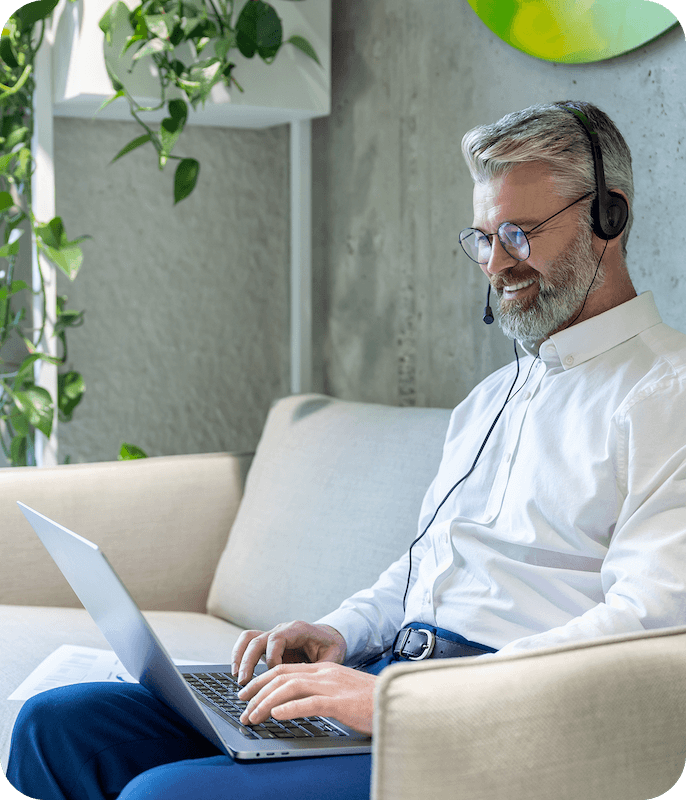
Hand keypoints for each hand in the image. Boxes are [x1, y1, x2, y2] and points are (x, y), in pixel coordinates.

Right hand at [231, 621, 346, 684]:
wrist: (330, 637)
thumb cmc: (332, 646)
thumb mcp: (333, 657)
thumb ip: (320, 669)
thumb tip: (308, 686)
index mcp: (298, 630)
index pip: (276, 640)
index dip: (272, 658)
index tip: (275, 676)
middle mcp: (282, 630)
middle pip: (258, 639)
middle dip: (248, 660)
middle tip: (244, 681)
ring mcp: (273, 635)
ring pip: (249, 638)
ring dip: (240, 656)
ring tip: (237, 677)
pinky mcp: (268, 644)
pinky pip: (249, 644)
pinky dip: (240, 656)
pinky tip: (238, 673)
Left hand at [237, 662, 375, 735]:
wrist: (399, 699)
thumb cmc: (371, 701)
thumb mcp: (341, 692)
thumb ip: (320, 693)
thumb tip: (294, 704)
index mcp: (324, 669)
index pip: (285, 670)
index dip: (262, 680)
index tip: (247, 692)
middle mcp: (325, 673)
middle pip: (282, 675)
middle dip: (257, 691)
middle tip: (242, 706)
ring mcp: (332, 686)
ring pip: (290, 687)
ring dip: (266, 702)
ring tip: (253, 716)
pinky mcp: (340, 702)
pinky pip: (310, 702)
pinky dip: (290, 707)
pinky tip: (277, 715)